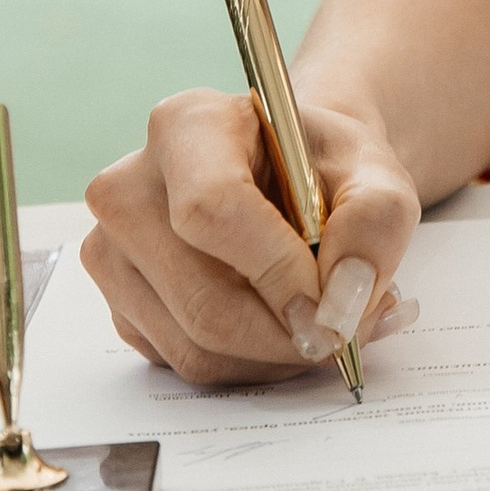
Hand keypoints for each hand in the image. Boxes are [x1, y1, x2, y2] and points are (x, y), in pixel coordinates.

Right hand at [82, 91, 421, 388]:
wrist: (293, 180)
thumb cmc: (324, 168)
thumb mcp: (375, 171)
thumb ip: (375, 221)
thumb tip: (343, 300)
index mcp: (186, 126)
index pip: (213, 209)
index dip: (277, 271)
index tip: (333, 307)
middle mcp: (130, 188)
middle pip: (203, 298)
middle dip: (289, 333)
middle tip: (350, 330)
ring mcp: (114, 253)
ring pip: (196, 346)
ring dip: (278, 355)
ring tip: (328, 321)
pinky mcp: (120, 307)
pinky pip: (187, 364)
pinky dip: (251, 364)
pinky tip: (285, 326)